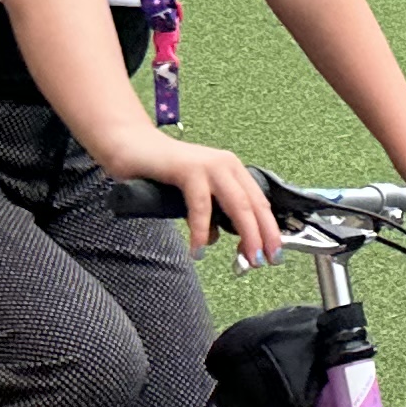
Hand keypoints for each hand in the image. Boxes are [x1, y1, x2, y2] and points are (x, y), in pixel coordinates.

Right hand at [117, 135, 280, 265]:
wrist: (131, 146)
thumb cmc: (161, 173)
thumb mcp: (194, 197)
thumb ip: (208, 215)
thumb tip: (215, 239)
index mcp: (232, 170)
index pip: (259, 203)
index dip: (270, 230)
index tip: (274, 254)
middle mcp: (226, 165)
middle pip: (254, 205)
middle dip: (264, 236)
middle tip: (265, 261)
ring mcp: (209, 165)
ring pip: (238, 205)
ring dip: (246, 235)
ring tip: (245, 259)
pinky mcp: (188, 169)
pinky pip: (201, 205)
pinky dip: (202, 230)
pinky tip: (199, 250)